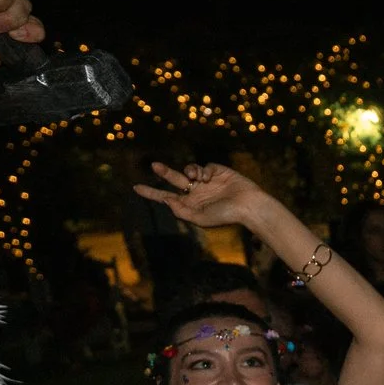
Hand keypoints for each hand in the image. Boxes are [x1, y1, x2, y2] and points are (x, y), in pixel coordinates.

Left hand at [134, 161, 274, 232]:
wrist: (248, 205)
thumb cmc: (226, 215)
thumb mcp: (200, 218)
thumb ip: (180, 211)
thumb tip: (166, 200)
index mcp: (190, 205)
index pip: (167, 198)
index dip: (151, 193)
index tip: (135, 188)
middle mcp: (196, 192)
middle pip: (174, 179)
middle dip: (164, 172)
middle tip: (154, 165)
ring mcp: (206, 181)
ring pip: (188, 170)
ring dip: (189, 172)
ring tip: (196, 178)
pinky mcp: (217, 171)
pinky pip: (203, 167)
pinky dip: (203, 171)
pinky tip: (208, 177)